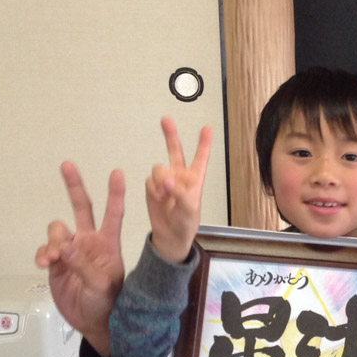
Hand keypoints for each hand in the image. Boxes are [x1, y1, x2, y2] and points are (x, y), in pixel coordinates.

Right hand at [35, 162, 125, 356]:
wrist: (93, 322)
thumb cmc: (107, 303)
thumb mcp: (101, 286)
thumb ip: (83, 266)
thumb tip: (65, 247)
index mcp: (107, 244)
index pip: (113, 214)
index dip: (115, 194)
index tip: (117, 173)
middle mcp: (88, 242)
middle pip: (81, 207)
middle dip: (74, 185)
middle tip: (68, 165)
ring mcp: (71, 251)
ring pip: (57, 230)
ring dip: (54, 239)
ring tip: (55, 257)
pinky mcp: (56, 263)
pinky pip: (45, 250)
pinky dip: (43, 254)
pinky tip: (45, 263)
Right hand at [146, 116, 211, 263]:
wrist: (170, 236)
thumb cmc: (186, 224)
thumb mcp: (190, 210)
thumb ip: (180, 193)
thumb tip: (167, 179)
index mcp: (195, 180)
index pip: (201, 158)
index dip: (204, 143)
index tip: (207, 128)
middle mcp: (180, 176)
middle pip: (175, 151)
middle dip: (170, 135)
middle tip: (166, 120)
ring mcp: (165, 181)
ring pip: (158, 168)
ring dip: (160, 179)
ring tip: (165, 194)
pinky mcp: (153, 188)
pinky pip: (149, 181)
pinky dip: (153, 189)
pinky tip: (158, 198)